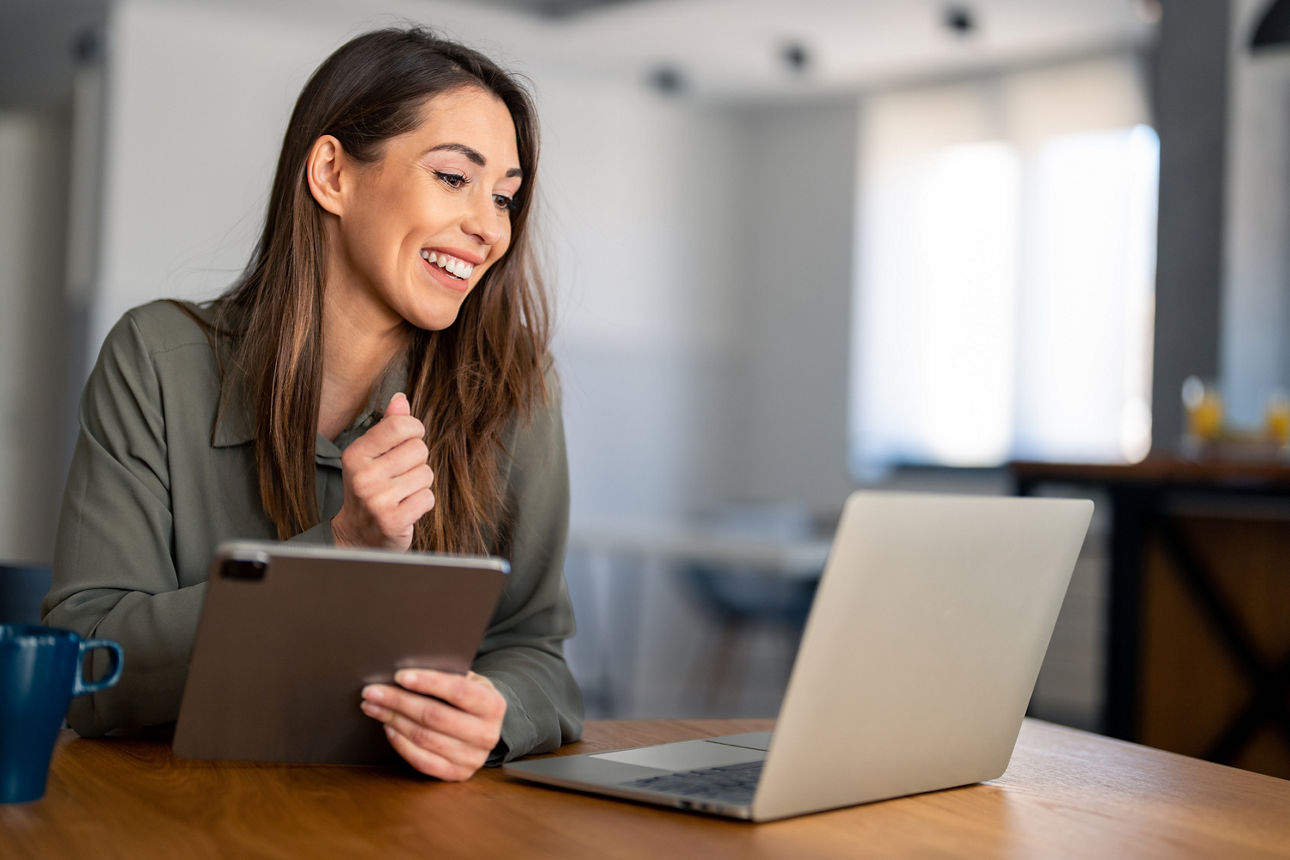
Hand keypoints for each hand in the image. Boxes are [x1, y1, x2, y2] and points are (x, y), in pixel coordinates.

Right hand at [331, 392, 434, 550]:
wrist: (357, 535)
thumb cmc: (370, 489)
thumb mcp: (371, 456)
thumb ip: (388, 427)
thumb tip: (401, 400)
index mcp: (355, 454)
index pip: (400, 425)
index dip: (414, 430)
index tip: (409, 440)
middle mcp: (363, 476)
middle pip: (419, 449)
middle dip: (416, 461)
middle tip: (400, 475)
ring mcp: (377, 500)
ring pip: (426, 473)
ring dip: (419, 483)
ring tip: (401, 493)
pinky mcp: (393, 520)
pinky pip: (428, 497)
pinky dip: (422, 503)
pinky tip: (405, 507)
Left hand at [360, 669, 506, 780]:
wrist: (484, 726)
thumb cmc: (468, 697)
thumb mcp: (468, 680)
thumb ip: (447, 675)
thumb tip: (404, 675)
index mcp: (493, 705)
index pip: (458, 690)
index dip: (427, 682)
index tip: (399, 676)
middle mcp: (486, 734)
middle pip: (434, 716)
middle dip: (398, 702)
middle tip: (372, 692)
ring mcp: (473, 758)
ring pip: (423, 738)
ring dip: (393, 720)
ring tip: (373, 707)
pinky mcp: (457, 774)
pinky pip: (422, 761)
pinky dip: (400, 743)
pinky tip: (388, 727)